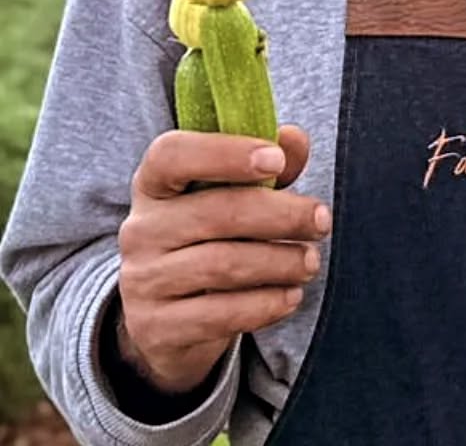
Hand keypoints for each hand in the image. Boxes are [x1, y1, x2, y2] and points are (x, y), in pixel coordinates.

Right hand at [115, 125, 329, 395]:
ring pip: (222, 265)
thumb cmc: (213, 234)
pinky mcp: (156, 328)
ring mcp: (144, 281)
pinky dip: (264, 304)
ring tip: (310, 262)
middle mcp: (141, 229)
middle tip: (321, 222)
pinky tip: (291, 296)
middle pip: (217, 212)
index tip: (276, 160)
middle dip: (282, 215)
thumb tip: (293, 140)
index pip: (172, 154)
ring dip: (279, 262)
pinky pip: (218, 314)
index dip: (226, 153)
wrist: (170, 316)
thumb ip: (268, 161)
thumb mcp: (235, 192)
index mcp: (154, 183)